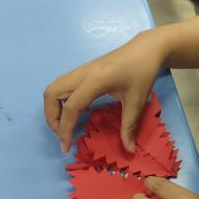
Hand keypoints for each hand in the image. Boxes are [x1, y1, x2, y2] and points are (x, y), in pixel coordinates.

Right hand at [44, 31, 166, 152]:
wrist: (146, 48)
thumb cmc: (143, 72)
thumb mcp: (137, 101)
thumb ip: (129, 126)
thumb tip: (129, 150)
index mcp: (95, 80)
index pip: (71, 107)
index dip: (65, 129)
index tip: (65, 146)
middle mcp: (82, 73)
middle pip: (51, 94)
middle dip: (51, 117)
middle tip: (63, 134)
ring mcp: (81, 70)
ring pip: (54, 88)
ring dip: (53, 107)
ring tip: (65, 124)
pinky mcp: (84, 70)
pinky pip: (63, 84)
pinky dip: (61, 99)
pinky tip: (78, 110)